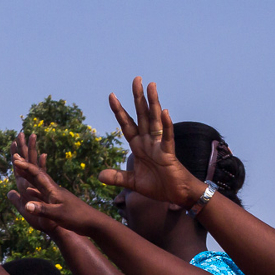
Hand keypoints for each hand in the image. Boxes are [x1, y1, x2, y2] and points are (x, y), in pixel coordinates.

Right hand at [7, 133, 110, 236]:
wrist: (94, 223)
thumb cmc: (77, 218)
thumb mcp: (58, 215)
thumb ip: (42, 210)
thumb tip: (26, 205)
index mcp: (53, 190)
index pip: (37, 175)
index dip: (26, 167)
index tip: (15, 160)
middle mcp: (54, 190)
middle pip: (37, 175)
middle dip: (25, 167)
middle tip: (15, 158)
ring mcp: (57, 196)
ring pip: (39, 183)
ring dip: (29, 176)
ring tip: (20, 171)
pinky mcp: (59, 202)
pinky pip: (43, 193)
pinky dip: (34, 190)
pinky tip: (31, 192)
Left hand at [101, 78, 203, 207]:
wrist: (175, 195)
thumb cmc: (158, 186)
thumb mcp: (132, 183)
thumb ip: (117, 177)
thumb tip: (99, 175)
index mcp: (138, 146)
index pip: (127, 124)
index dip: (119, 111)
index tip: (111, 95)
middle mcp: (148, 141)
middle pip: (142, 115)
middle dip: (138, 98)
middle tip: (136, 79)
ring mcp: (159, 145)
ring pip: (155, 120)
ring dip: (153, 103)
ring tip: (151, 85)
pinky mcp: (169, 153)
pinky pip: (167, 137)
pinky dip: (167, 125)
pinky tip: (165, 112)